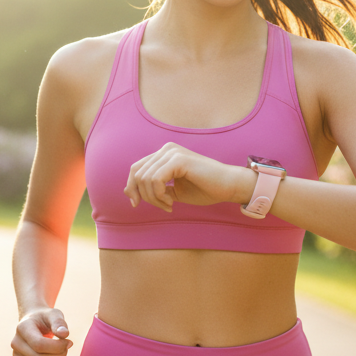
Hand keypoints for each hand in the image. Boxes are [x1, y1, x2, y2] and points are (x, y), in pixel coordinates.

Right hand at [11, 307, 72, 355]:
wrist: (33, 323)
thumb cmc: (45, 318)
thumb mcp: (54, 314)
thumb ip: (59, 322)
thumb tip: (64, 334)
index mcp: (22, 328)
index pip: (39, 345)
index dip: (58, 347)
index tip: (68, 341)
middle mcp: (16, 344)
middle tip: (66, 347)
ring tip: (60, 354)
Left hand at [124, 142, 254, 211]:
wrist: (228, 186)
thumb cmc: (204, 189)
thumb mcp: (171, 191)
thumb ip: (152, 189)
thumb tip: (127, 192)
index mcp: (163, 154)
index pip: (136, 168)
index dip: (131, 187)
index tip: (136, 204)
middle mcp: (166, 149)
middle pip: (137, 173)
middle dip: (143, 195)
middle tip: (162, 206)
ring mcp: (172, 152)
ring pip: (145, 178)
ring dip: (153, 198)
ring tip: (169, 205)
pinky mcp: (179, 159)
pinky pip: (155, 179)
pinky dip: (159, 195)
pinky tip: (171, 202)